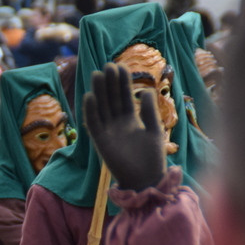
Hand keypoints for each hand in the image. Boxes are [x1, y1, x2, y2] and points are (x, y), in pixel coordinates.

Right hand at [82, 63, 165, 191]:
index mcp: (131, 119)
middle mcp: (117, 123)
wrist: (145, 179)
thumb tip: (146, 91)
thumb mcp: (154, 131)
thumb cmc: (152, 158)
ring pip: (102, 107)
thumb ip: (150, 112)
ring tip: (97, 74)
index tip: (120, 67)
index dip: (122, 83)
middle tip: (108, 66)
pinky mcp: (100, 141)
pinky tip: (90, 96)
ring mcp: (108, 131)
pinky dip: (91, 110)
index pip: (125, 97)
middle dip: (110, 83)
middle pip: (112, 99)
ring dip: (99, 91)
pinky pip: (93, 123)